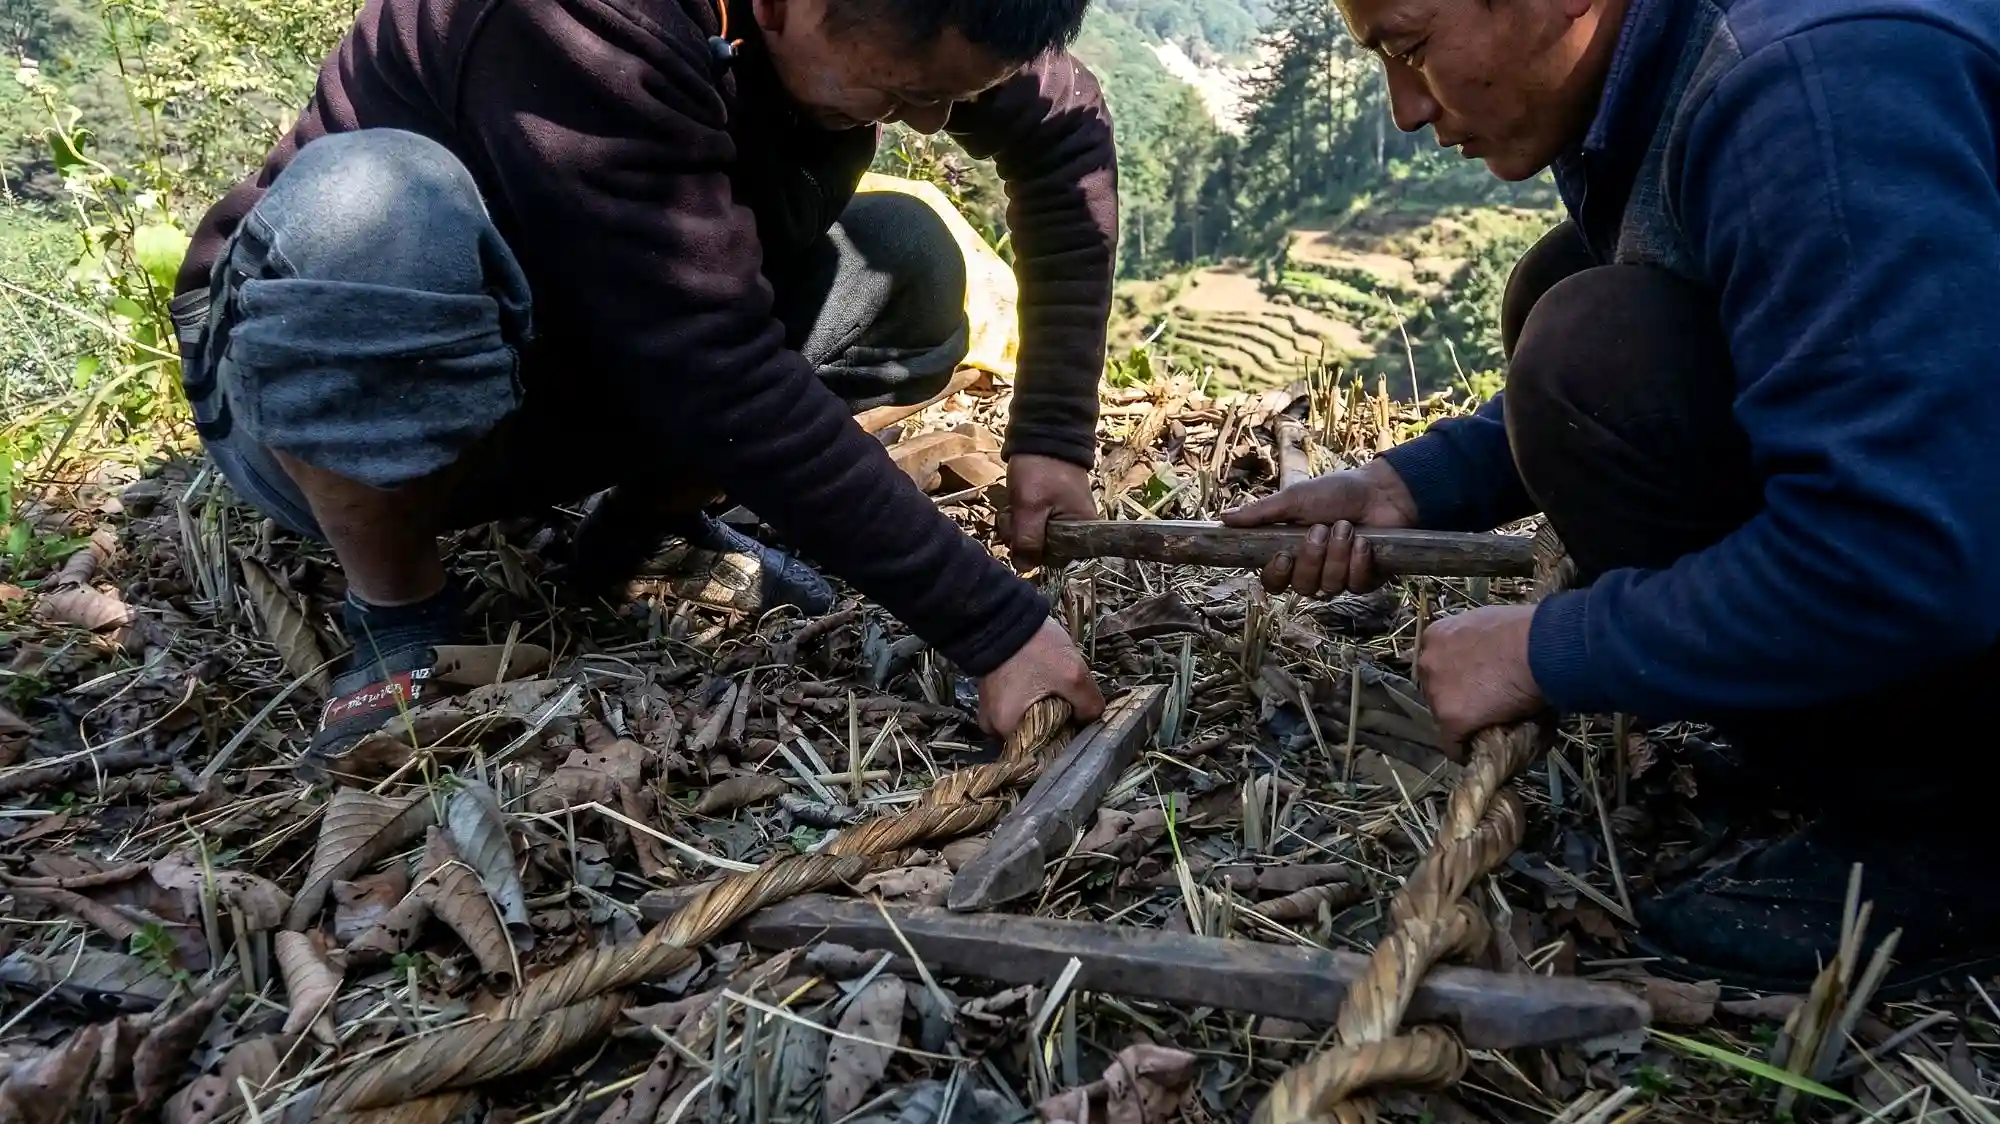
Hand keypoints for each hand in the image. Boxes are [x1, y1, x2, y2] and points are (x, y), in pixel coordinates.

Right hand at [978, 618, 1105, 736]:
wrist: (1005, 614)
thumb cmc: (1034, 649)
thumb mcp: (1073, 676)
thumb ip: (1089, 705)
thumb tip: (1090, 720)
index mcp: (1006, 729)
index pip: (1040, 751)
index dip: (1062, 738)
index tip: (1076, 721)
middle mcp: (991, 726)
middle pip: (1032, 737)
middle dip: (1053, 723)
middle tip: (1068, 702)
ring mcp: (989, 709)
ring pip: (1026, 720)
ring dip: (1044, 709)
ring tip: (1057, 689)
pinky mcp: (992, 693)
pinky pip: (1017, 706)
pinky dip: (1031, 698)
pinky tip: (1044, 682)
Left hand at [998, 454, 1095, 570]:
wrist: (1043, 435)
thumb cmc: (1042, 470)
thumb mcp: (1030, 507)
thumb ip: (1028, 540)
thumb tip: (1024, 569)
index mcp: (1083, 530)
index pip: (1058, 560)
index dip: (1035, 554)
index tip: (1019, 540)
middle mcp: (1078, 528)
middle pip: (1045, 550)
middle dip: (1022, 538)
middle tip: (1012, 517)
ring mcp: (1064, 518)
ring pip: (1035, 537)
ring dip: (1017, 527)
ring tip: (1013, 507)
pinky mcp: (1052, 510)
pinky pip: (1034, 524)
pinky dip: (1020, 518)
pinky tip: (1015, 505)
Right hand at [1220, 459, 1419, 597]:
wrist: (1381, 491)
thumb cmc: (1336, 492)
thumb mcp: (1296, 498)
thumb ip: (1261, 513)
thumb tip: (1224, 519)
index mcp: (1292, 552)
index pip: (1273, 581)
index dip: (1277, 575)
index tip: (1284, 556)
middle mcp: (1313, 570)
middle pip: (1301, 587)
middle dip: (1313, 557)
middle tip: (1322, 529)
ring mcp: (1339, 577)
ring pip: (1329, 586)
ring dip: (1338, 554)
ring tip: (1346, 527)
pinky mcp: (1365, 581)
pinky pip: (1355, 585)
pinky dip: (1359, 560)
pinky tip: (1364, 542)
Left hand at [1414, 604, 1544, 752]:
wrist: (1540, 648)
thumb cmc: (1528, 632)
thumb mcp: (1492, 626)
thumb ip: (1480, 642)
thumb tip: (1493, 655)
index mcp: (1437, 636)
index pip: (1439, 664)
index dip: (1456, 678)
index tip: (1472, 686)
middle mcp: (1428, 661)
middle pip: (1436, 690)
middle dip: (1455, 699)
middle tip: (1481, 707)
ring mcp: (1437, 691)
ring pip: (1443, 717)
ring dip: (1461, 724)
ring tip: (1484, 730)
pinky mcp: (1450, 718)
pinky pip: (1453, 744)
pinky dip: (1464, 751)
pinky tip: (1477, 754)